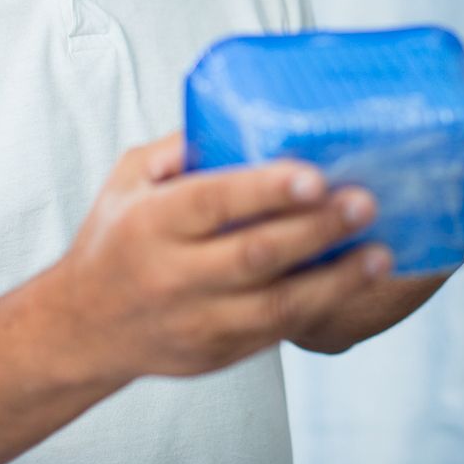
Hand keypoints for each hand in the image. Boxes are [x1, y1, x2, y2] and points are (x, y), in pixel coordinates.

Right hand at [51, 134, 391, 382]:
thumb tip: (240, 110)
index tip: (315, 175)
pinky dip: (322, 307)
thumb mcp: (129, 180)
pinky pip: (278, 332)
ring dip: (336, 279)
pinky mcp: (219, 353)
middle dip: (317, 229)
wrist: (82, 328)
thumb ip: (179, 148)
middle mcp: (173, 275)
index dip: (266, 190)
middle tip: (366, 201)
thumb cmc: (116, 238)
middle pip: (255, 254)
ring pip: (277, 306)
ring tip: (381, 253)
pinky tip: (357, 283)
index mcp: (151, 224)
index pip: (213, 203)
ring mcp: (198, 321)